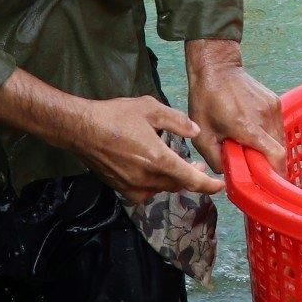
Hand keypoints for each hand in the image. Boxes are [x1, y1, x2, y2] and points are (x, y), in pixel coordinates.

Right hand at [71, 95, 221, 207]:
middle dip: (191, 177)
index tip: (221, 186)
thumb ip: (176, 121)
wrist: (80, 129)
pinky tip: (151, 173)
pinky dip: (153, 185)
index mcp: (158, 159)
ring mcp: (131, 185)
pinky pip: (143, 193)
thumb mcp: (150, 108)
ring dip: (172, 180)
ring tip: (174, 165)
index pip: (191, 179)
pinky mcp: (119, 187)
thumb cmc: (115, 116)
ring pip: (160, 189)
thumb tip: (195, 131)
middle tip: (195, 164)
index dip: (209, 185)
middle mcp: (146, 178)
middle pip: (177, 185)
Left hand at [185, 38, 287, 176]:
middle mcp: (264, 117)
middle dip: (271, 165)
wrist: (217, 67)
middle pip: (280, 151)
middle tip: (256, 170)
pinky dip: (270, 137)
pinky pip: (278, 128)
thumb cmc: (205, 100)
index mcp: (246, 126)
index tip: (269, 183)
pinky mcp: (276, 102)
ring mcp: (273, 108)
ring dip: (271, 151)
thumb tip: (230, 174)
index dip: (276, 172)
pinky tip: (255, 136)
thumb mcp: (201, 134)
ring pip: (281, 140)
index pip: (275, 154)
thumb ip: (215, 159)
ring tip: (253, 152)